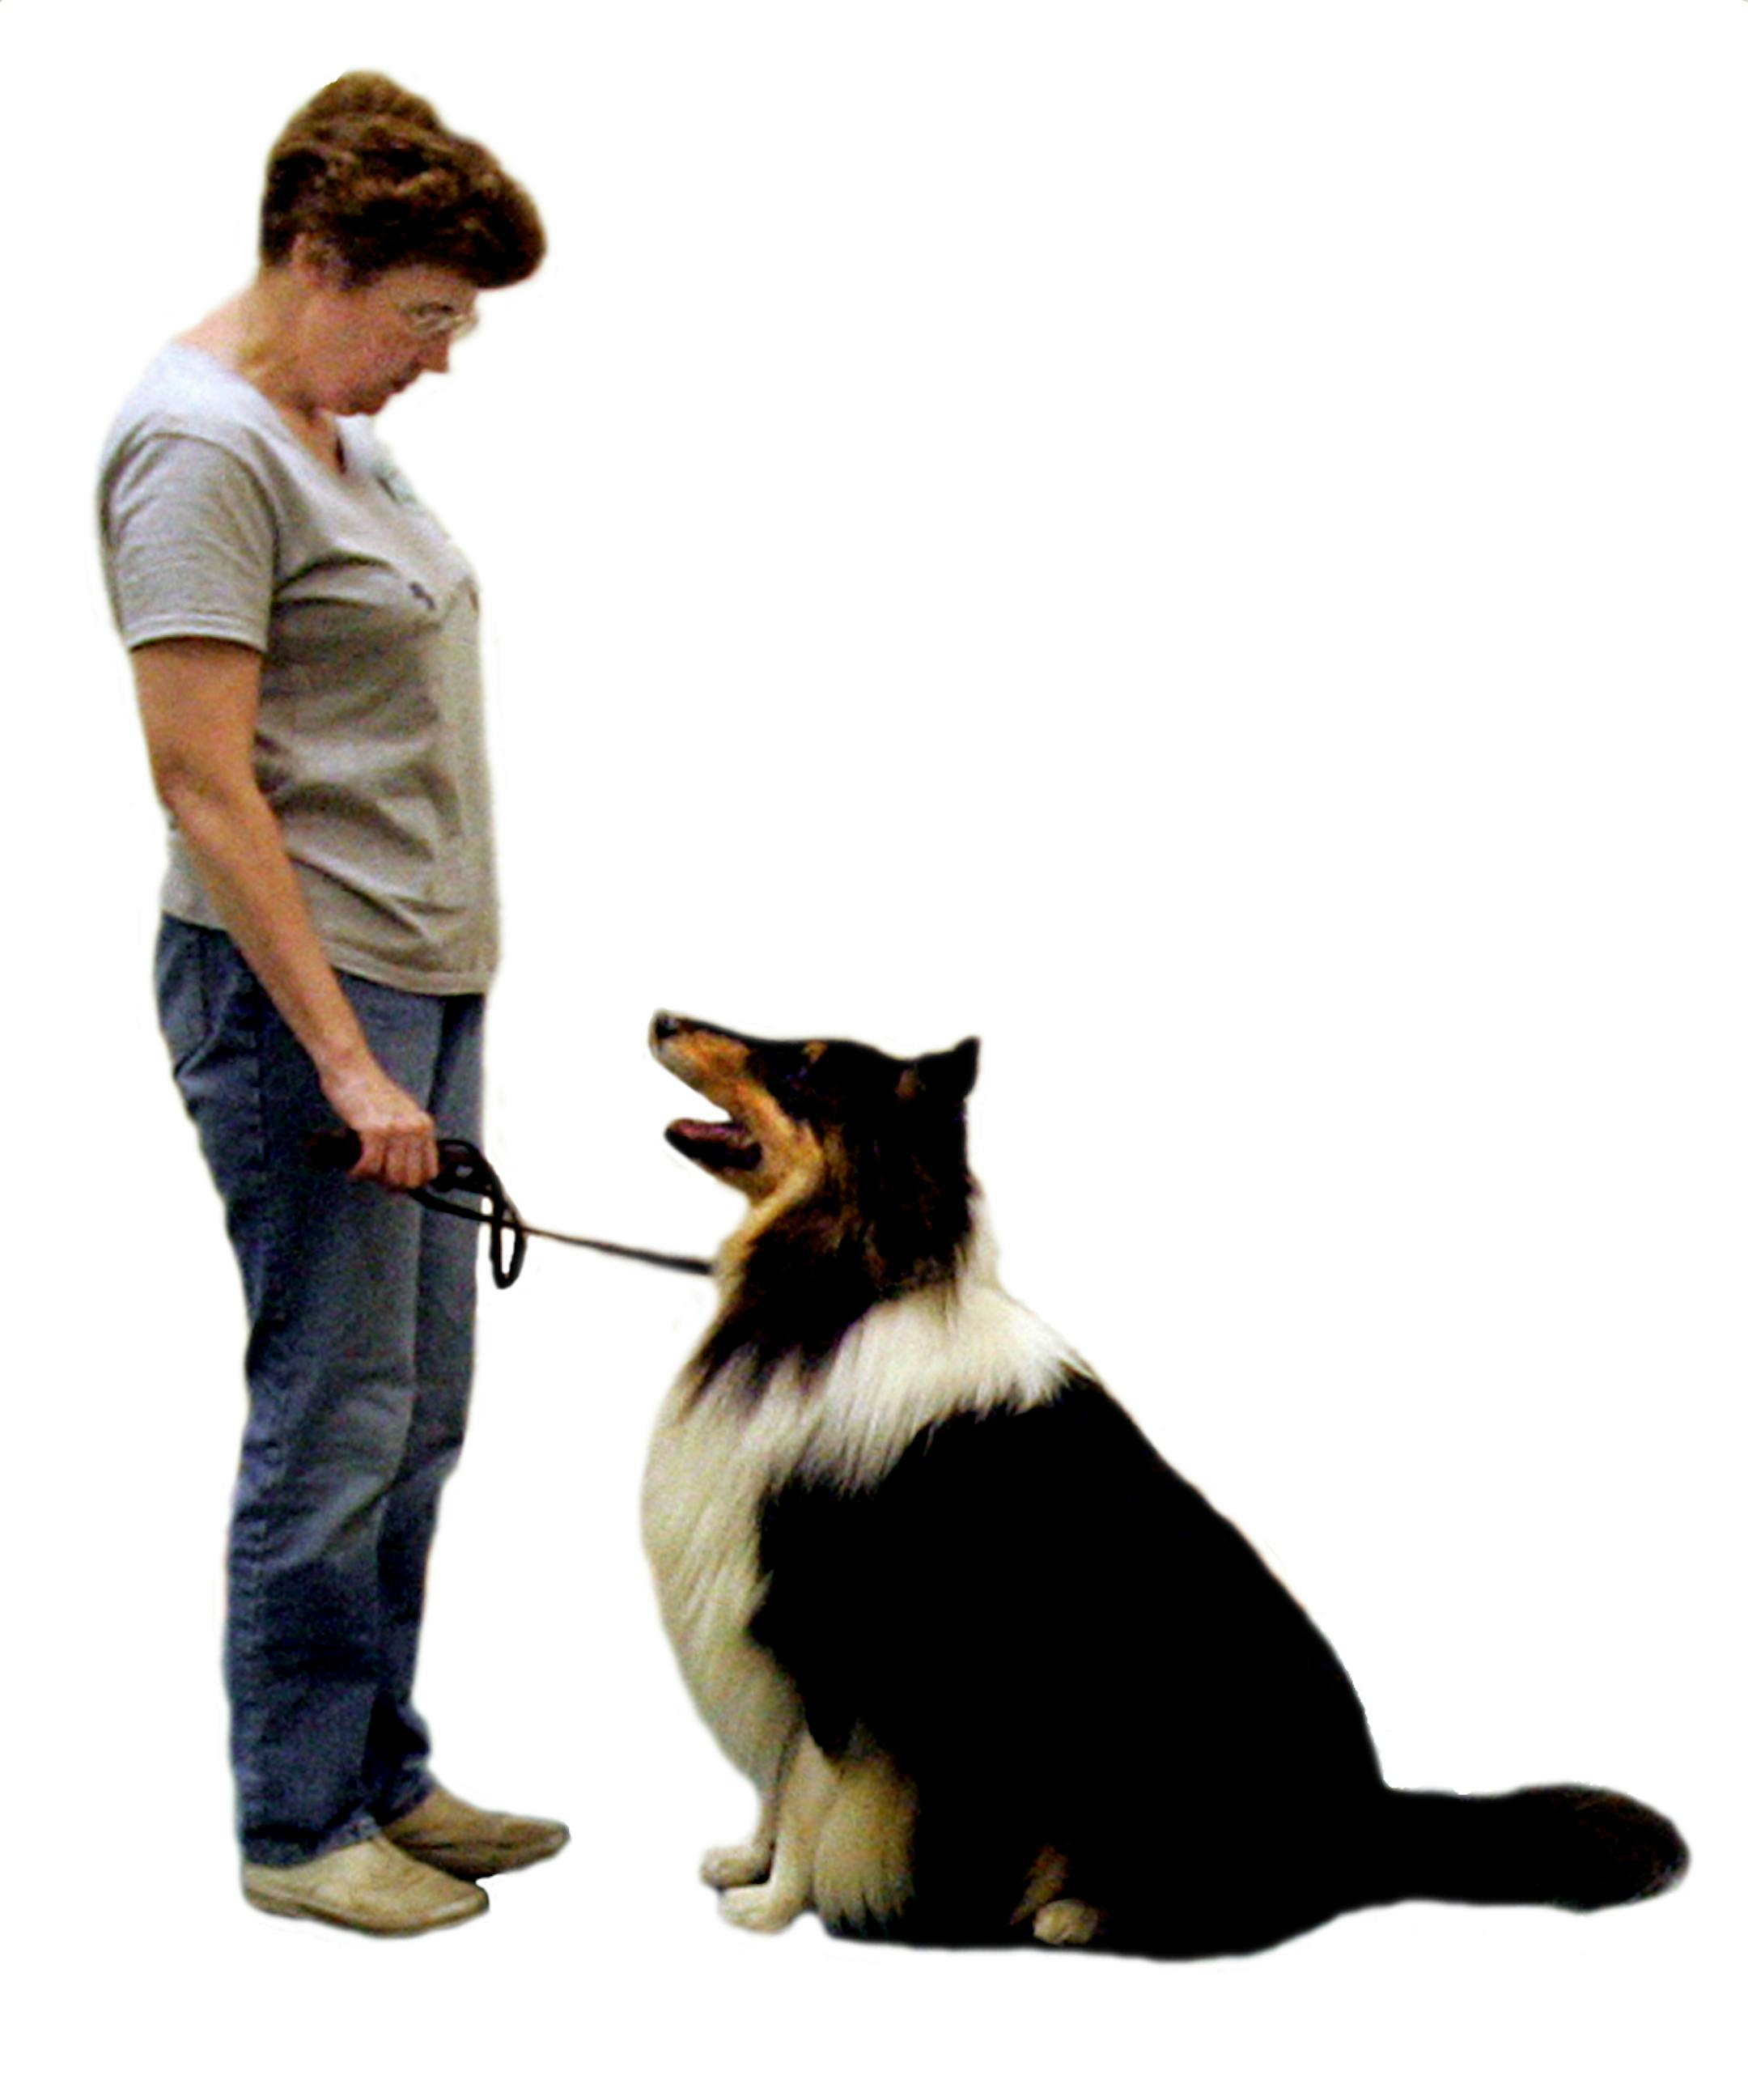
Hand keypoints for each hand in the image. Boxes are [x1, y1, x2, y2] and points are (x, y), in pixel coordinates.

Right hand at [320, 1055, 438, 1188]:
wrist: (352, 1069)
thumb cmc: (371, 1092)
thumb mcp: (401, 1113)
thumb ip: (409, 1138)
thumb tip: (405, 1171)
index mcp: (424, 1126)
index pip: (429, 1171)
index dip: (411, 1183)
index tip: (395, 1181)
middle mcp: (415, 1128)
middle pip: (409, 1179)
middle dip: (391, 1185)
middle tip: (376, 1177)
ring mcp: (396, 1130)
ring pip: (391, 1177)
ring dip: (374, 1179)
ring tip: (363, 1171)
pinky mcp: (374, 1130)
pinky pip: (370, 1167)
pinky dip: (359, 1173)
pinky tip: (353, 1170)